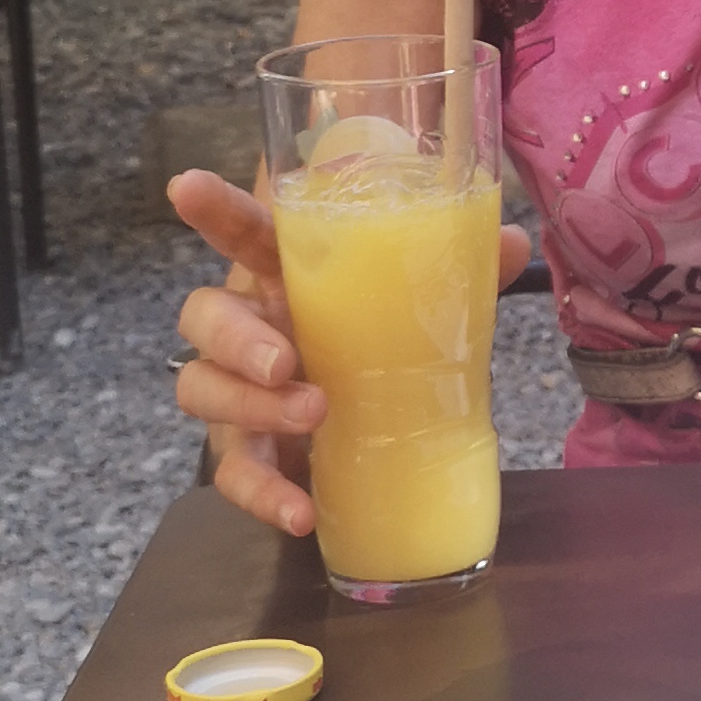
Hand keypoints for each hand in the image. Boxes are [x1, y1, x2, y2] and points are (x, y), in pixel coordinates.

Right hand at [168, 170, 531, 536]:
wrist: (376, 421)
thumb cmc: (380, 336)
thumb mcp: (421, 301)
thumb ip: (460, 270)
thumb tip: (512, 243)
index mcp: (284, 275)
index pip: (243, 234)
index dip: (214, 210)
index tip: (187, 189)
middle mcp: (249, 326)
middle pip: (204, 315)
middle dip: (234, 335)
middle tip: (284, 359)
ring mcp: (239, 390)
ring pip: (202, 388)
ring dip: (250, 404)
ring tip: (313, 415)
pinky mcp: (251, 451)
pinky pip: (235, 473)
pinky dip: (261, 493)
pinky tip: (298, 512)